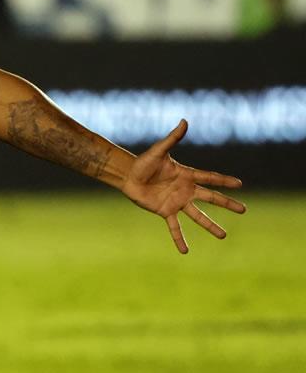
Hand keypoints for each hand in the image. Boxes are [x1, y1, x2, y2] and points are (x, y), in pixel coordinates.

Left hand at [120, 119, 245, 253]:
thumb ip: (173, 138)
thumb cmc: (143, 162)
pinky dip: (179, 239)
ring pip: (198, 216)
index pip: (209, 178)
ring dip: (210, 226)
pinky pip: (174, 228)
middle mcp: (185, 190)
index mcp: (186, 175)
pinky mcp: (165, 211)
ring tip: (224, 236)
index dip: (224, 180)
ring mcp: (177, 202)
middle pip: (211, 198)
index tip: (240, 184)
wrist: (128, 175)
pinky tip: (185, 251)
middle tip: (244, 210)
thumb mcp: (159, 150)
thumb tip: (184, 121)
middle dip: (227, 204)